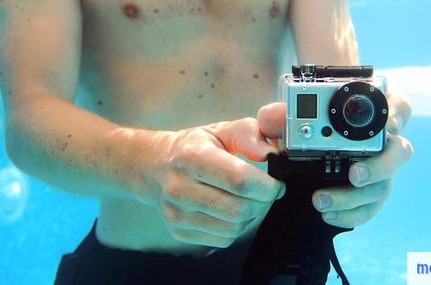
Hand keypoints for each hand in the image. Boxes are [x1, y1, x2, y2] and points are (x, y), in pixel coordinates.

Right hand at [145, 118, 284, 247]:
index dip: (267, 186)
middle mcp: (179, 187)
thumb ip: (249, 135)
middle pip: (240, 209)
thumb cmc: (193, 147)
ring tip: (248, 200)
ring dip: (251, 217)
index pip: (241, 180)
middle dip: (263, 203)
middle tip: (265, 193)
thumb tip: (270, 153)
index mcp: (192, 156)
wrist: (153, 167)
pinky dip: (236, 228)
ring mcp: (177, 213)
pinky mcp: (179, 231)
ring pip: (234, 228)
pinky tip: (231, 211)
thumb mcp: (220, 130)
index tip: (276, 184)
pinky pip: (223, 240)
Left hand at [257, 87, 412, 228]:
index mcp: (367, 113)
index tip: (389, 125)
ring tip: (321, 201)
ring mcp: (377, 170)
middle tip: (354, 175)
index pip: (396, 105)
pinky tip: (328, 214)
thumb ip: (276, 115)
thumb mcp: (282, 119)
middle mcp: (380, 142)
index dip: (398, 114)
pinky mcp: (367, 194)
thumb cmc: (295, 126)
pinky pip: (368, 208)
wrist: (292, 154)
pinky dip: (350, 214)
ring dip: (354, 197)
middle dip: (381, 166)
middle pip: (400, 151)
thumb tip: (271, 118)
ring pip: (382, 186)